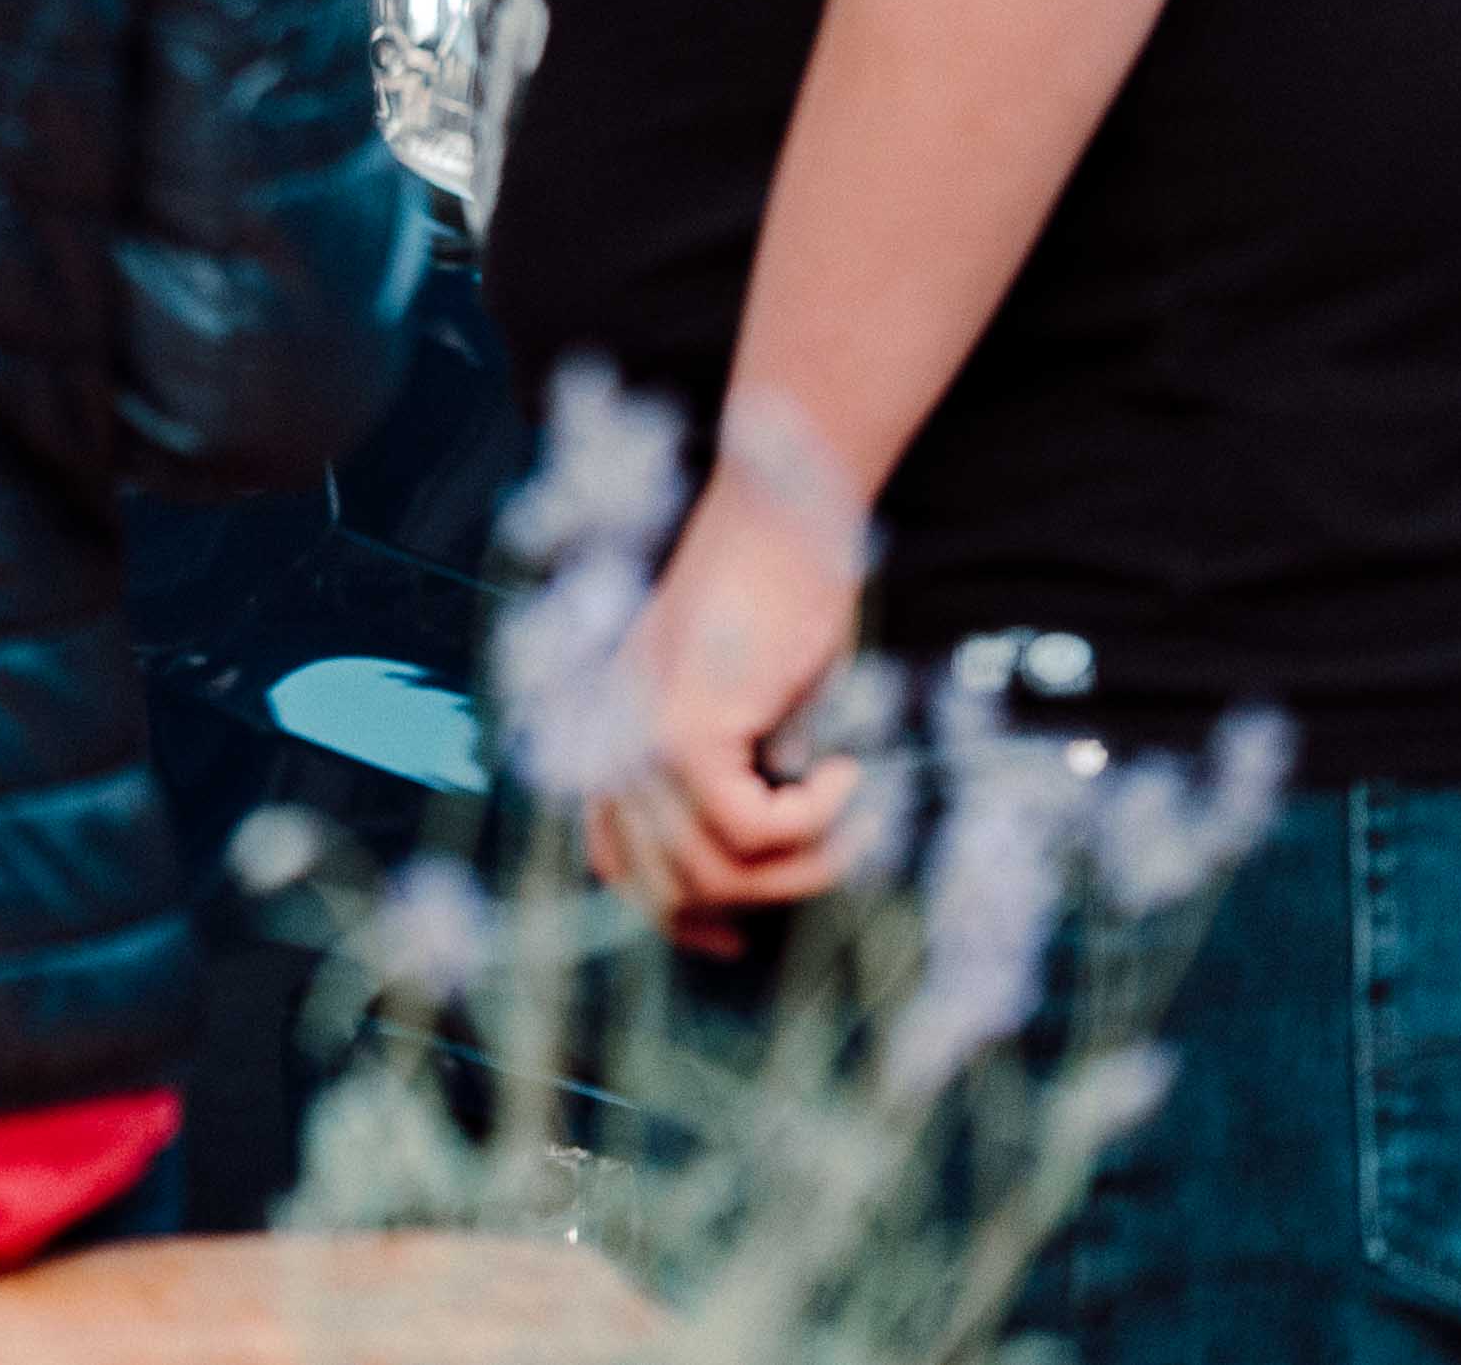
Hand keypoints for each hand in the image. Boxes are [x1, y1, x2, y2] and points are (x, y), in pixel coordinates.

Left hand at [583, 448, 873, 949]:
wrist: (780, 520)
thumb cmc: (777, 605)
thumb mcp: (745, 710)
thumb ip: (729, 781)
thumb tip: (752, 876)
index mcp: (613, 738)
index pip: (612, 862)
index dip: (671, 915)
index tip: (734, 940)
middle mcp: (610, 743)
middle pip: (663, 887)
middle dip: (758, 900)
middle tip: (831, 860)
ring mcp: (640, 736)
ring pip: (716, 870)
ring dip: (804, 865)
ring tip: (850, 816)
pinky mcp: (686, 726)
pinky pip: (755, 827)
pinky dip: (818, 817)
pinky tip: (845, 772)